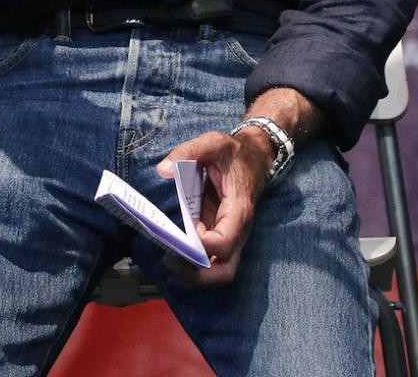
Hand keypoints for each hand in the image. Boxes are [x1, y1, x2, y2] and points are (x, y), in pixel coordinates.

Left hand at [156, 128, 276, 286]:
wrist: (254, 158)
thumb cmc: (234, 153)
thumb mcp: (213, 142)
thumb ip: (187, 152)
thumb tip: (163, 170)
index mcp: (238, 210)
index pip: (224, 242)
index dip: (202, 244)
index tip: (183, 232)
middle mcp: (238, 230)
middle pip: (225, 271)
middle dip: (197, 274)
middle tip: (170, 260)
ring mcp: (231, 236)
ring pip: (219, 271)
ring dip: (194, 273)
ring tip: (168, 258)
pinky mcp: (221, 235)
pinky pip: (211, 259)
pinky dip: (193, 262)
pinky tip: (174, 249)